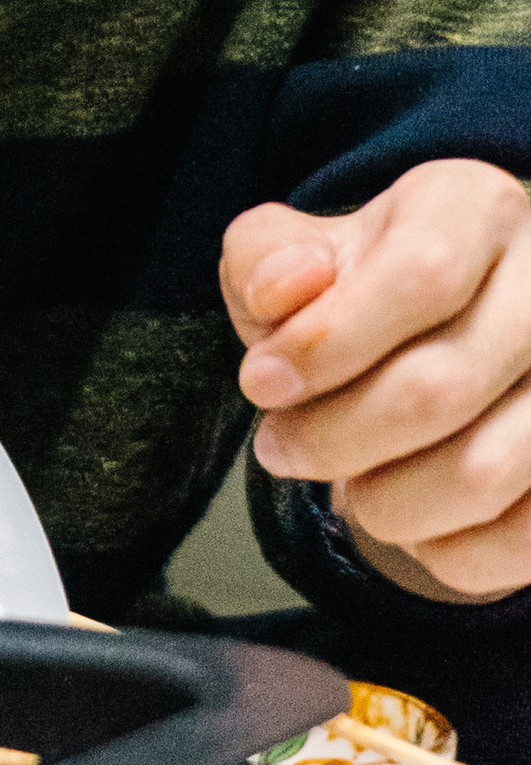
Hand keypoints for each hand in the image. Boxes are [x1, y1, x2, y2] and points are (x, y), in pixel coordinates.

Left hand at [223, 159, 530, 598]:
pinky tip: (412, 526)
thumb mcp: (297, 253)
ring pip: (486, 472)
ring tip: (347, 489)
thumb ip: (267, 261)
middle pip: (444, 386)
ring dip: (389, 504)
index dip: (330, 342)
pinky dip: (452, 555)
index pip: (423, 274)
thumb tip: (284, 292)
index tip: (260, 384)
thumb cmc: (359, 290)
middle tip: (279, 449)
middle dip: (335, 436)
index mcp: (475, 209)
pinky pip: (523, 539)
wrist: (442, 334)